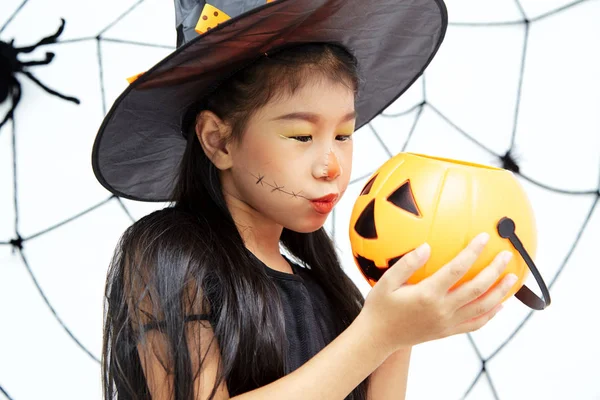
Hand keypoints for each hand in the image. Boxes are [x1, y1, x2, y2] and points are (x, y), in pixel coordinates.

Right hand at [358, 233, 516, 354]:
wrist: (378, 338)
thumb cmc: (380, 307)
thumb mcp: (386, 282)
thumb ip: (406, 263)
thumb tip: (427, 246)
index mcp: (427, 294)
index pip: (457, 269)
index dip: (472, 252)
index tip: (484, 237)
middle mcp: (442, 309)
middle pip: (477, 288)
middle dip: (495, 270)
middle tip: (507, 255)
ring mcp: (447, 323)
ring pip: (482, 307)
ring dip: (500, 292)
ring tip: (513, 278)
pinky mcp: (447, 332)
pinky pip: (475, 324)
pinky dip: (490, 315)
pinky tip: (499, 305)